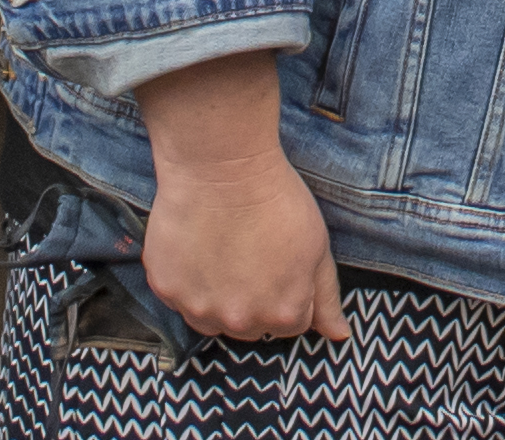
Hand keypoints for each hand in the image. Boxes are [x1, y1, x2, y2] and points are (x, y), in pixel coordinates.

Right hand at [133, 52, 349, 343]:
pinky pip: (179, 297)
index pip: (291, 324)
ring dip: (217, 297)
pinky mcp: (166, 289)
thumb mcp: (317, 248)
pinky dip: (187, 279)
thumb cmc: (276, 200)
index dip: (288, 291)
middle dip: (254, 300)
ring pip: (211, 318)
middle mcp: (240, 322)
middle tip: (250, 254)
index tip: (280, 261)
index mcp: (282, 315)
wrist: (223, 167)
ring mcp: (199, 309)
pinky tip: (197, 245)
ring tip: (223, 251)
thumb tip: (338, 337)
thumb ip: (326, 298)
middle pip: (250, 326)